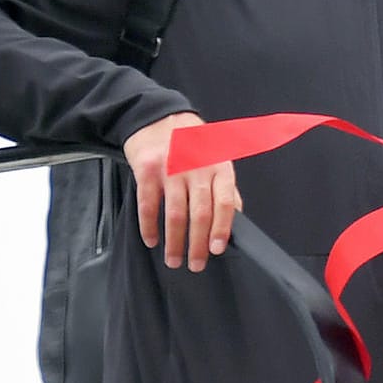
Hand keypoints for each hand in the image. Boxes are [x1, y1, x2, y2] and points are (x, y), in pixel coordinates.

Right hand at [122, 111, 242, 272]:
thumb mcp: (216, 158)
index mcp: (219, 166)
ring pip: (174, 214)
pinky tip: (151, 240)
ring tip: (174, 260)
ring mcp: (171, 169)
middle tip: (196, 265)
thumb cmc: (191, 142)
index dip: (222, 228)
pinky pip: (148, 205)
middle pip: (200, 213)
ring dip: (174, 242)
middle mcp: (197, 168)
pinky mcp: (147, 170)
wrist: (157, 117)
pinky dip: (149, 227)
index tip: (217, 250)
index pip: (225, 202)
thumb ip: (226, 188)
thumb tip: (235, 219)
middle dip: (198, 244)